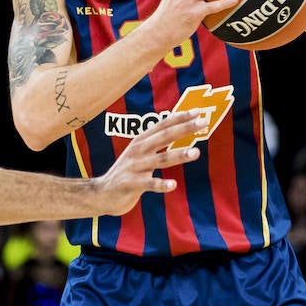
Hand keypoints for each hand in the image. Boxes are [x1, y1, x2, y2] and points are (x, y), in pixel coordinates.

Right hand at [91, 110, 206, 214]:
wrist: (102, 194)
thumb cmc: (127, 173)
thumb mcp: (139, 154)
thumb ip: (155, 143)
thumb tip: (177, 131)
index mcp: (141, 141)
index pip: (163, 125)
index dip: (180, 118)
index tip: (198, 112)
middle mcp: (138, 150)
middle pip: (164, 136)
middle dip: (184, 129)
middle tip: (204, 122)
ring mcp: (134, 167)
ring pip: (160, 159)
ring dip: (178, 154)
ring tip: (196, 152)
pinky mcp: (130, 184)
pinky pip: (148, 184)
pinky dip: (161, 184)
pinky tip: (173, 185)